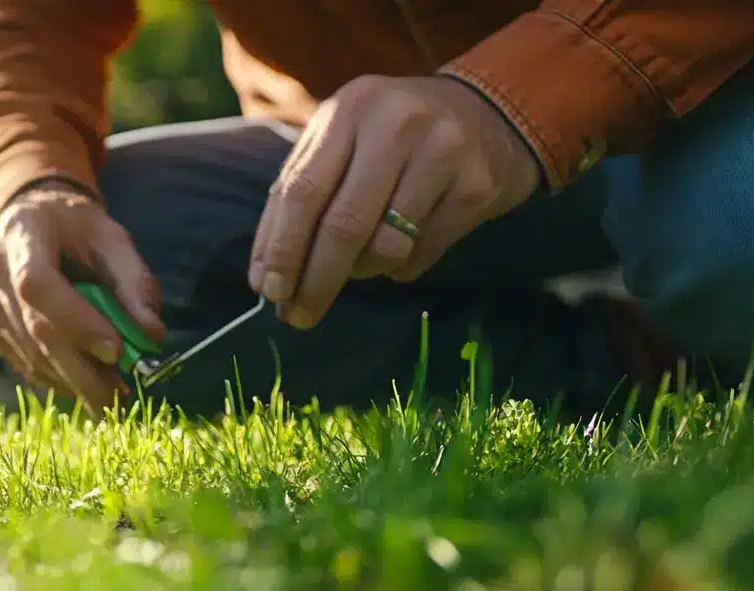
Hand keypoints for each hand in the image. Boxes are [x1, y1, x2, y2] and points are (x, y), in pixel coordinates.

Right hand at [0, 180, 165, 413]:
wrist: (28, 218)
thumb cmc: (76, 228)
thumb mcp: (112, 238)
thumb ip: (135, 283)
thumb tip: (152, 336)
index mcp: (21, 233)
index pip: (38, 285)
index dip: (76, 322)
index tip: (116, 352)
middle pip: (35, 331)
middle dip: (82, 370)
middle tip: (120, 398)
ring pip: (29, 355)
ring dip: (74, 381)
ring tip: (112, 393)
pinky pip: (24, 362)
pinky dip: (57, 378)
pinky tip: (85, 382)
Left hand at [249, 75, 541, 328]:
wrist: (488, 114)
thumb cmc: (392, 138)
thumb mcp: (343, 142)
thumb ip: (301, 196)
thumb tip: (265, 276)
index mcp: (348, 109)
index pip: (303, 191)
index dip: (282, 248)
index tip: (269, 292)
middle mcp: (396, 123)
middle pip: (344, 225)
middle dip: (315, 281)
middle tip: (299, 317)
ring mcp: (442, 151)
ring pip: (385, 246)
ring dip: (362, 271)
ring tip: (360, 262)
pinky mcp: (476, 185)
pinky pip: (421, 255)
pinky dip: (400, 268)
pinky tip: (402, 248)